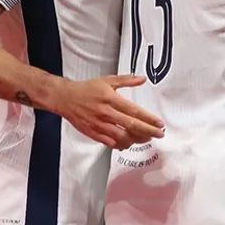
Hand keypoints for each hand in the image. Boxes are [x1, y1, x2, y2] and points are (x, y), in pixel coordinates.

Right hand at [48, 75, 164, 149]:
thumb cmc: (86, 89)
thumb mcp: (108, 80)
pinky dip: (121, 145)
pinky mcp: (93, 133)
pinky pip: (110, 143)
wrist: (65, 98)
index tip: (159, 124)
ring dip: (137, 140)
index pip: (135, 112)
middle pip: (132, 126)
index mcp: (111, 100)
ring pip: (122, 137)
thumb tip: (142, 79)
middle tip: (159, 134)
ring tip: (147, 138)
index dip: (149, 119)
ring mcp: (99, 125)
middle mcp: (106, 114)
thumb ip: (127, 80)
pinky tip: (129, 143)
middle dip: (148, 131)